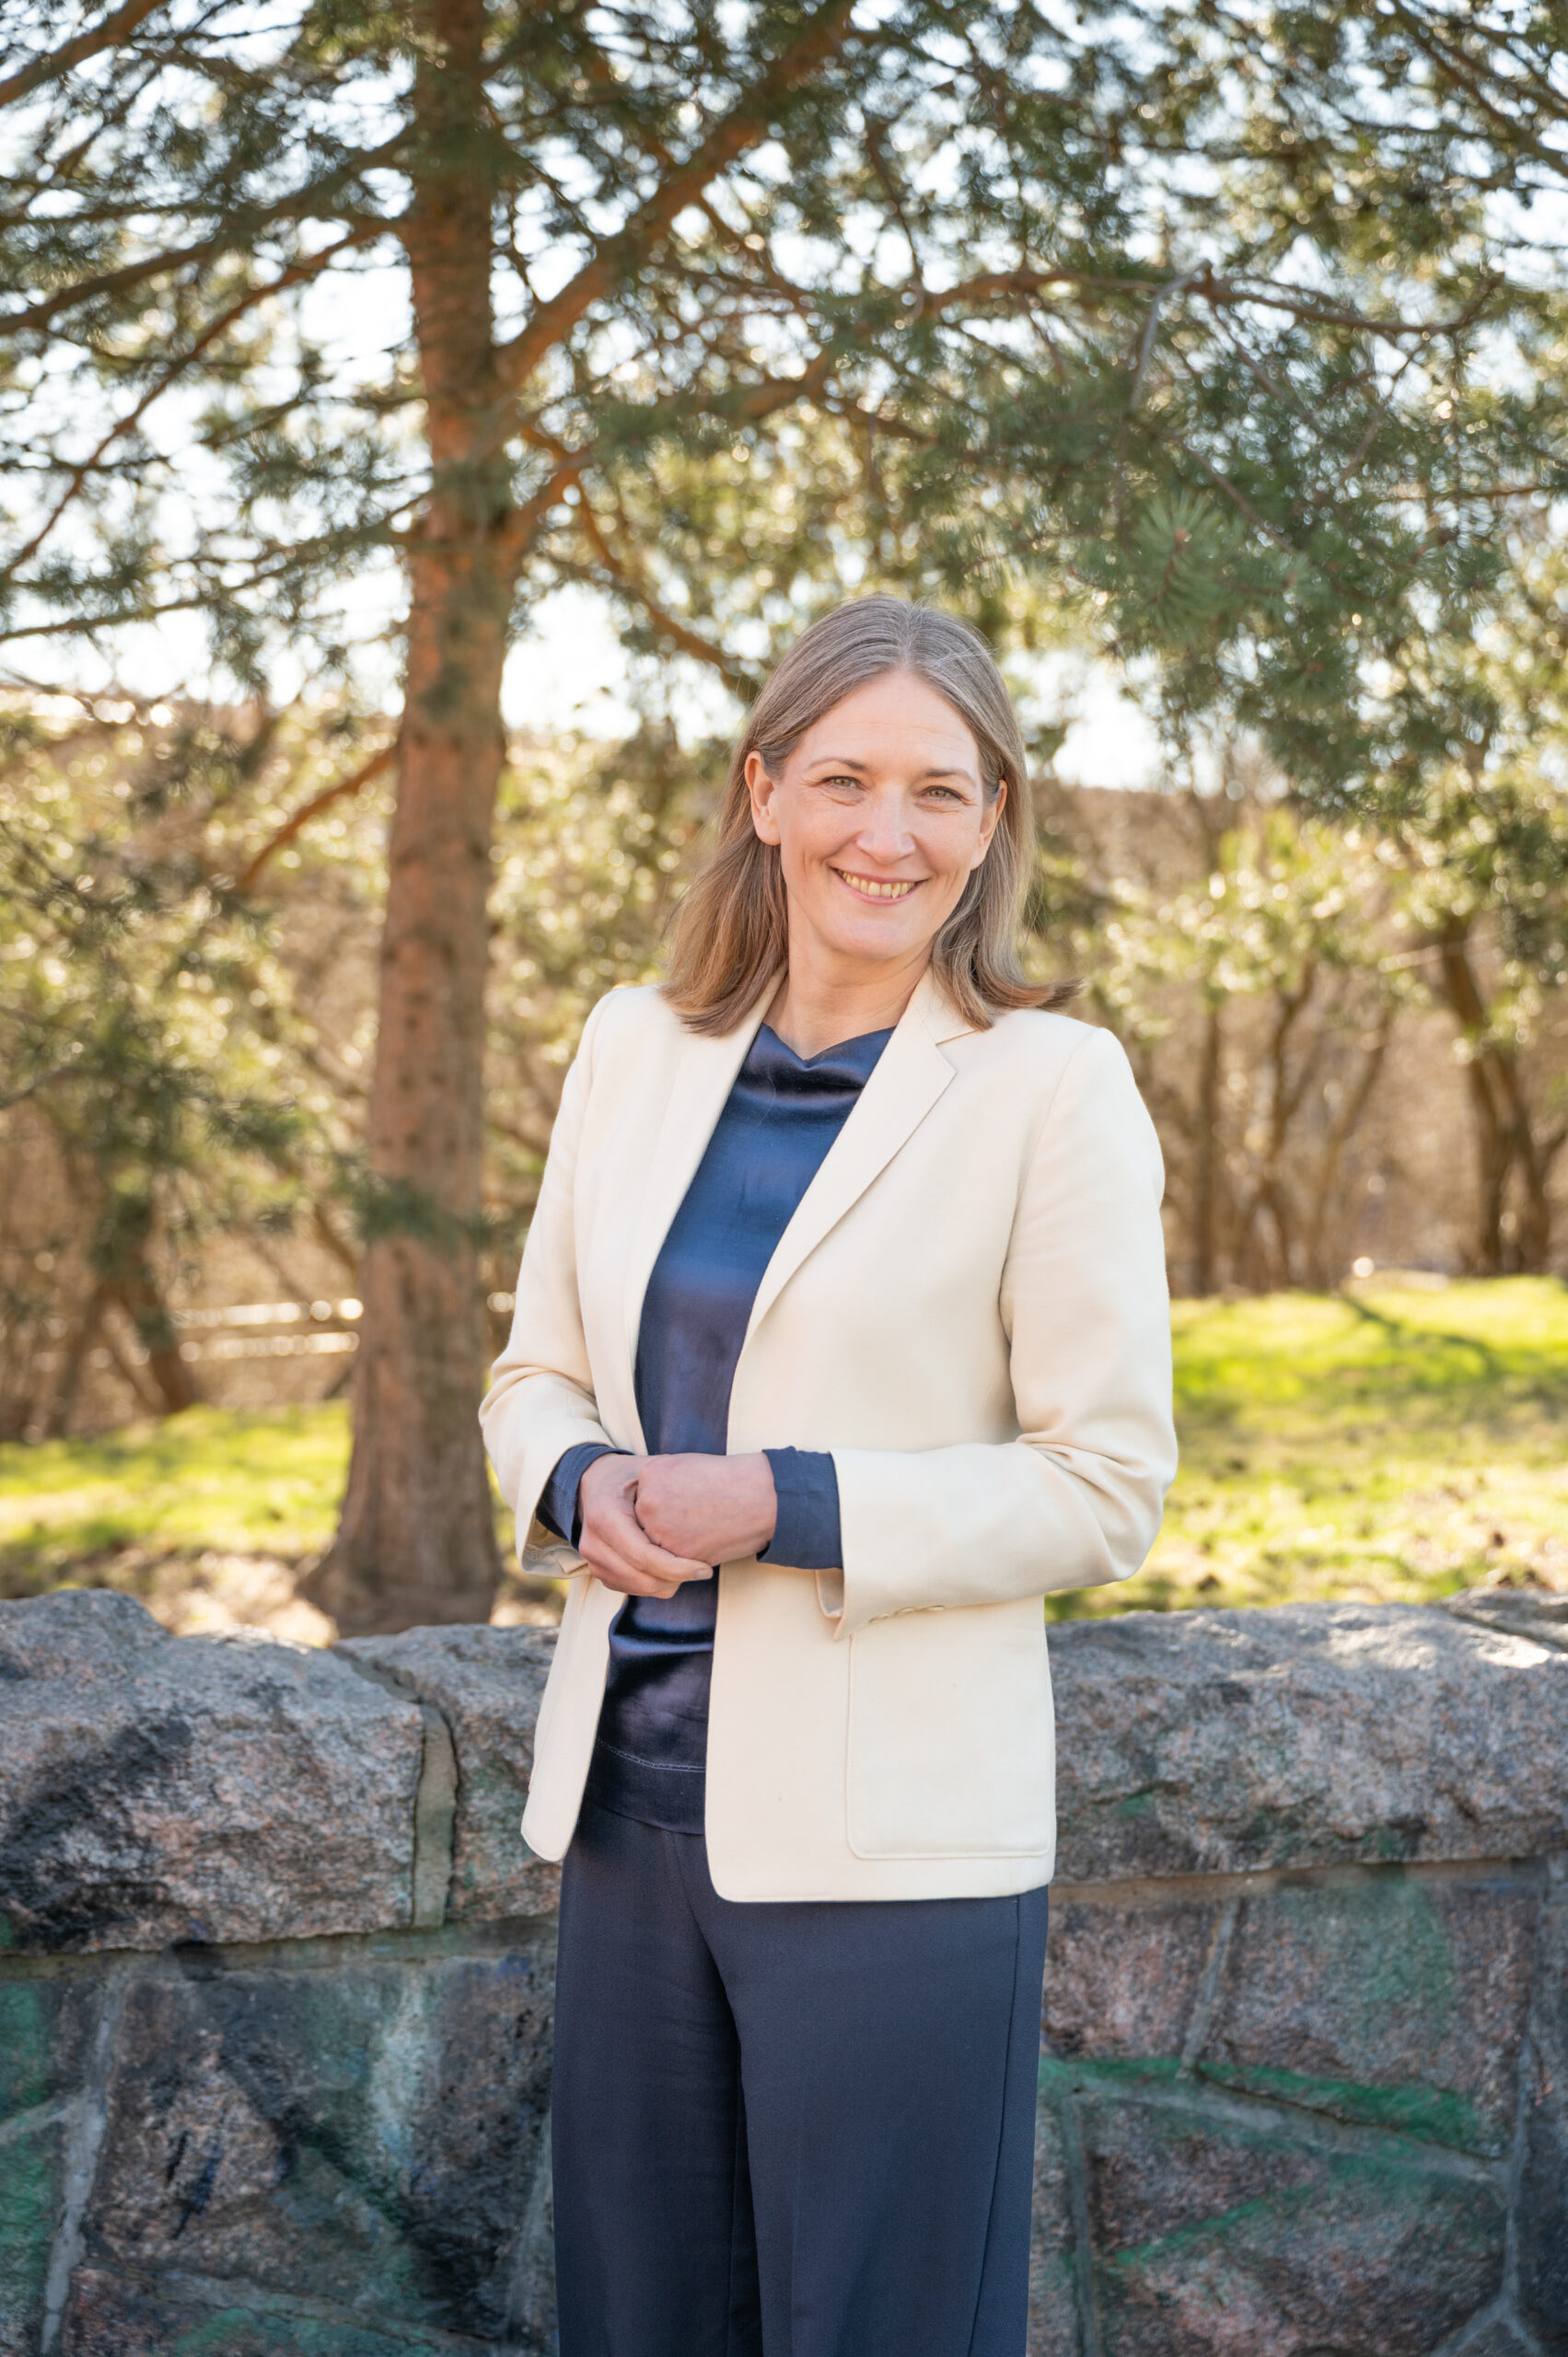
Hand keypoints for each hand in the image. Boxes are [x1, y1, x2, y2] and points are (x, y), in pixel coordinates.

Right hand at [575, 1455, 713, 1599]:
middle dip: (677, 1579)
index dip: (677, 1568)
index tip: (705, 1569)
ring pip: (639, 1588)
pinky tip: (673, 1568)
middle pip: (642, 1578)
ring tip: (691, 1567)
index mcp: (605, 1516)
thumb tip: (706, 1502)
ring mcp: (593, 1561)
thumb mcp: (649, 1471)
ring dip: (669, 1583)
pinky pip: (633, 1589)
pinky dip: (656, 1583)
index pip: (643, 1556)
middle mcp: (593, 1543)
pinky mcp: (599, 1572)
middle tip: (704, 1570)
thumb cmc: (629, 1475)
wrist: (594, 1484)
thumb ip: (668, 1488)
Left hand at [632, 1453, 776, 1566]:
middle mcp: (647, 1501)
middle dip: (665, 1525)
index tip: (687, 1502)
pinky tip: (705, 1542)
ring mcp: (658, 1529)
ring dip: (672, 1544)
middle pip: (644, 1523)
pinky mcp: (673, 1555)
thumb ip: (660, 1483)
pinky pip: (670, 1564)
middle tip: (694, 1517)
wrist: (761, 1497)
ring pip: (654, 1546)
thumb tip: (647, 1505)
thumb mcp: (686, 1466)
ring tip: (701, 1528)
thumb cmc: (730, 1479)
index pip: (643, 1498)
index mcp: (649, 1474)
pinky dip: (685, 1558)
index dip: (665, 1504)